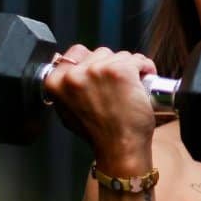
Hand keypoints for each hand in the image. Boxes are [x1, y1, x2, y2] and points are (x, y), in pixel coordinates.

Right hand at [42, 45, 158, 165]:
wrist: (119, 148)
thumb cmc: (98, 134)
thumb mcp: (67, 112)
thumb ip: (65, 90)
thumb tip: (67, 72)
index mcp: (56, 82)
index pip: (75, 53)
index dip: (91, 62)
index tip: (101, 73)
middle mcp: (74, 74)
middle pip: (99, 53)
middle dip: (111, 66)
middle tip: (118, 86)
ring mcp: (97, 70)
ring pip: (120, 55)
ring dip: (129, 67)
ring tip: (131, 86)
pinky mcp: (120, 71)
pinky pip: (137, 59)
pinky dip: (145, 67)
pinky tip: (144, 80)